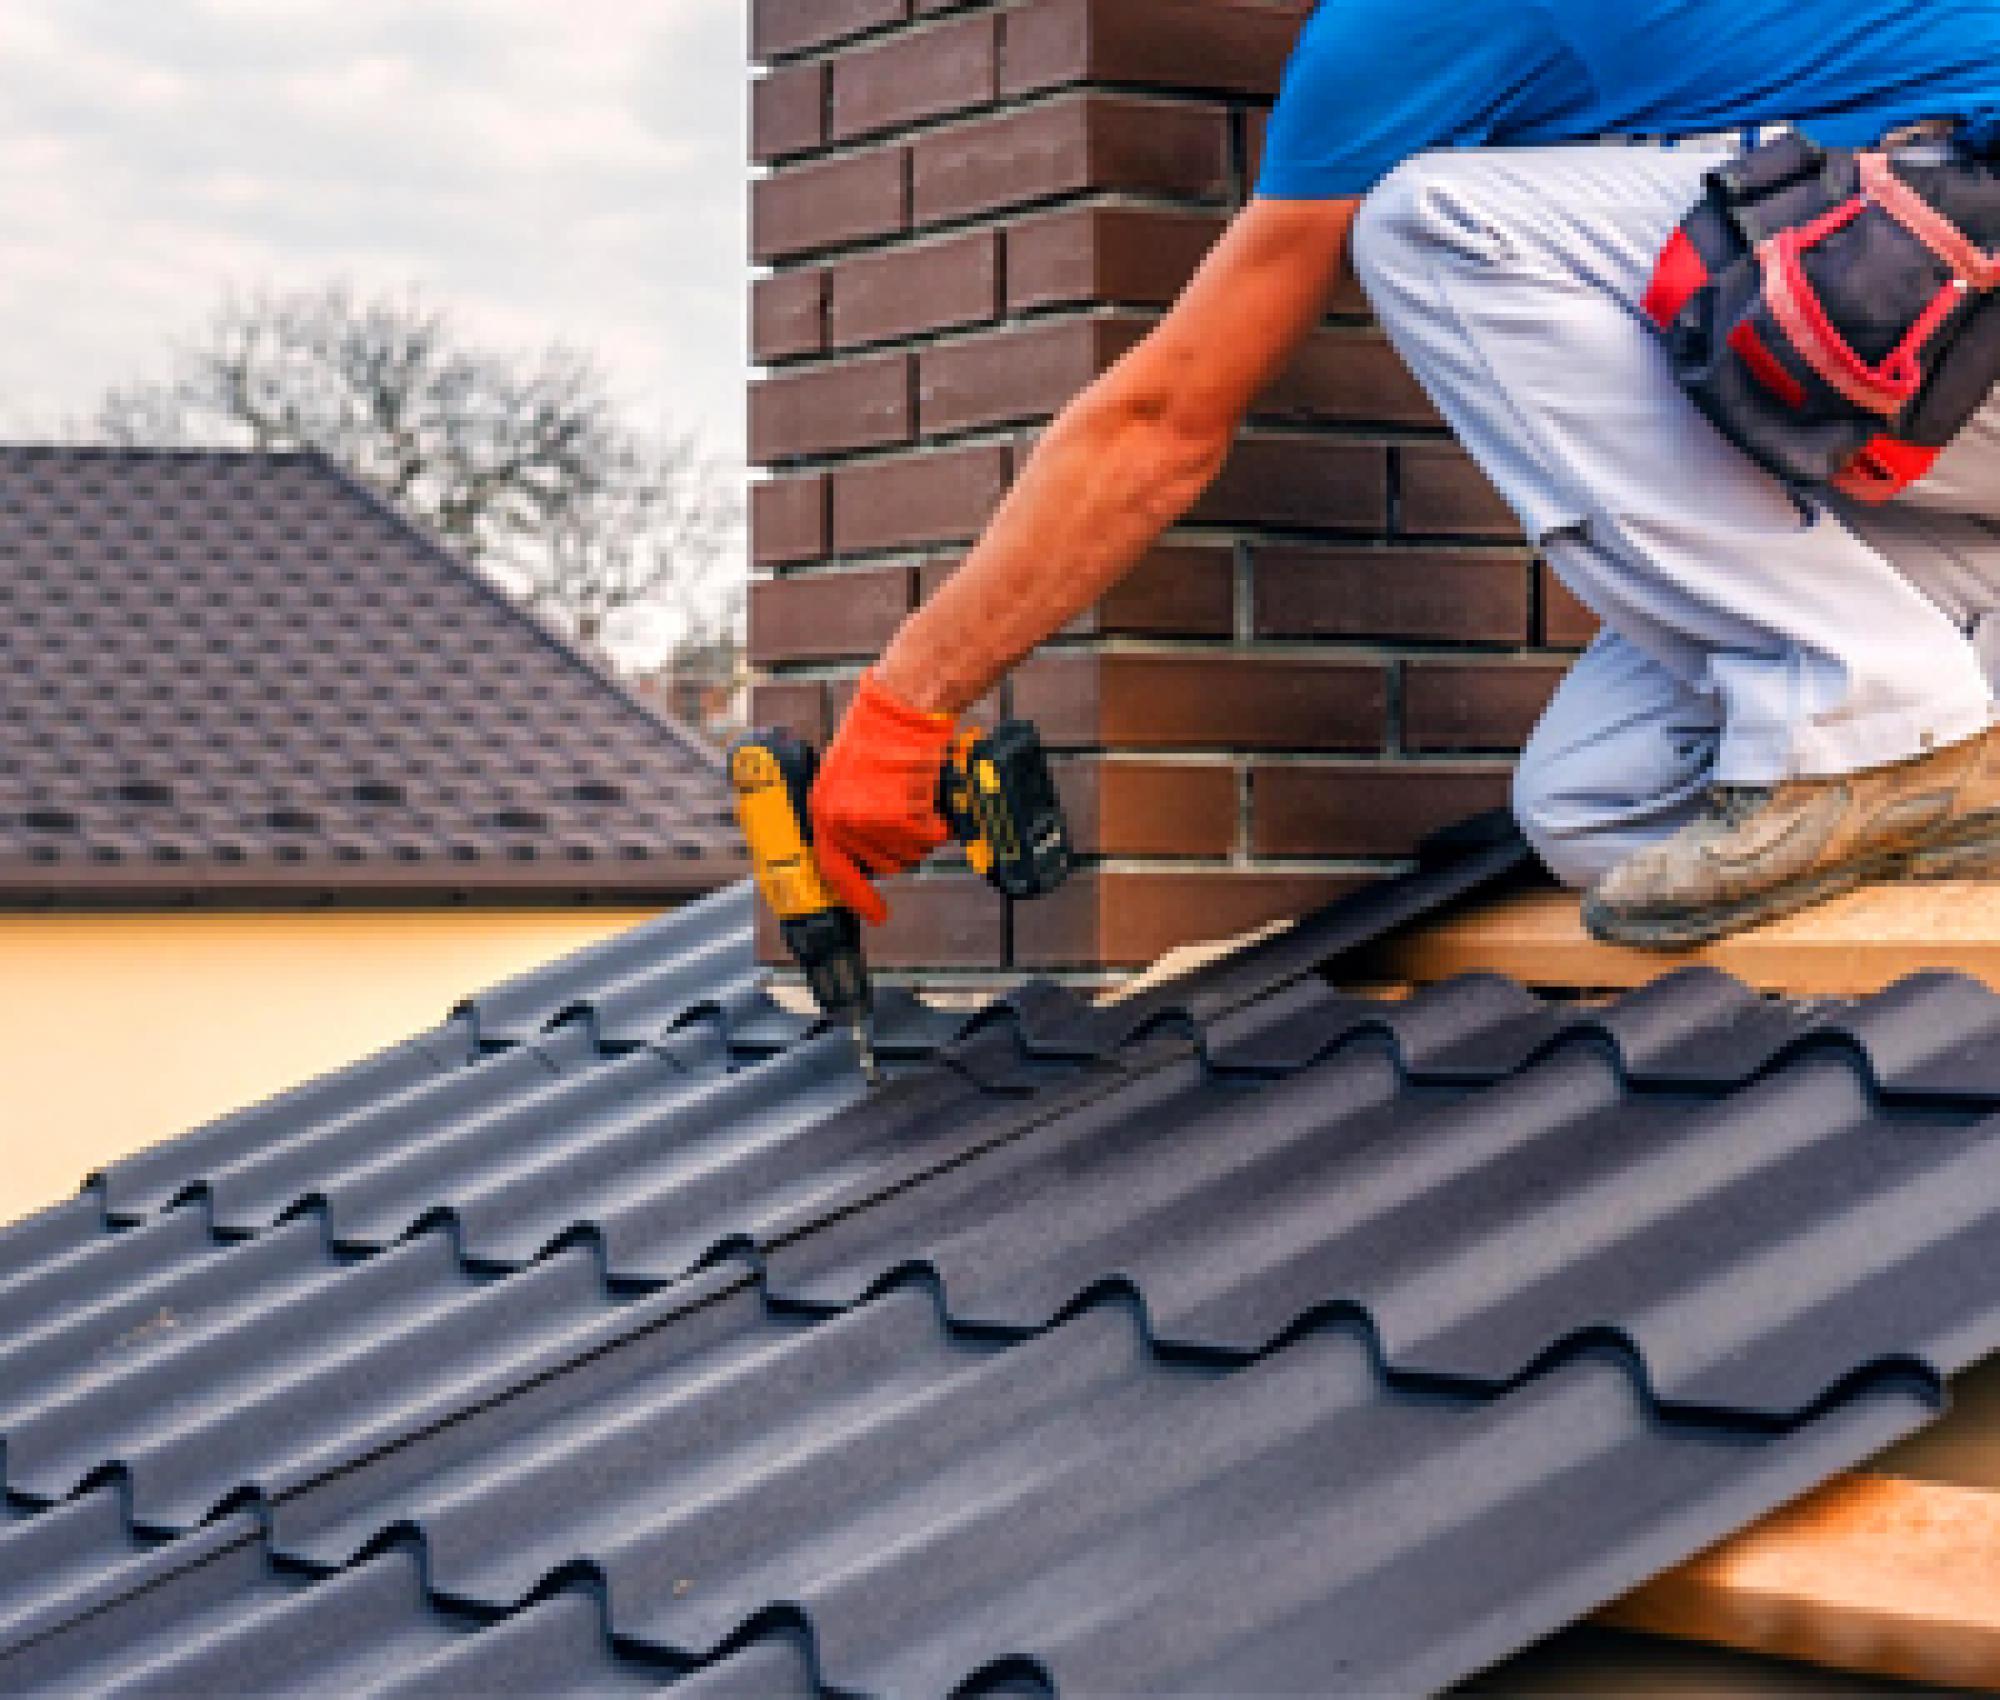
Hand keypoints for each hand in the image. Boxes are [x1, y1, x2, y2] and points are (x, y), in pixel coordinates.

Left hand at [809, 670, 956, 925]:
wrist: (901, 708)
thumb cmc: (880, 733)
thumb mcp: (848, 777)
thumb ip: (849, 814)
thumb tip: (864, 848)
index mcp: (822, 809)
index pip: (834, 869)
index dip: (856, 896)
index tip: (876, 915)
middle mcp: (840, 819)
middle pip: (881, 864)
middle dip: (901, 849)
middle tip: (912, 821)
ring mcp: (867, 820)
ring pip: (908, 854)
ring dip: (921, 836)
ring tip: (919, 800)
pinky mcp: (897, 815)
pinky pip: (927, 838)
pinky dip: (938, 824)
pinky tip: (931, 798)